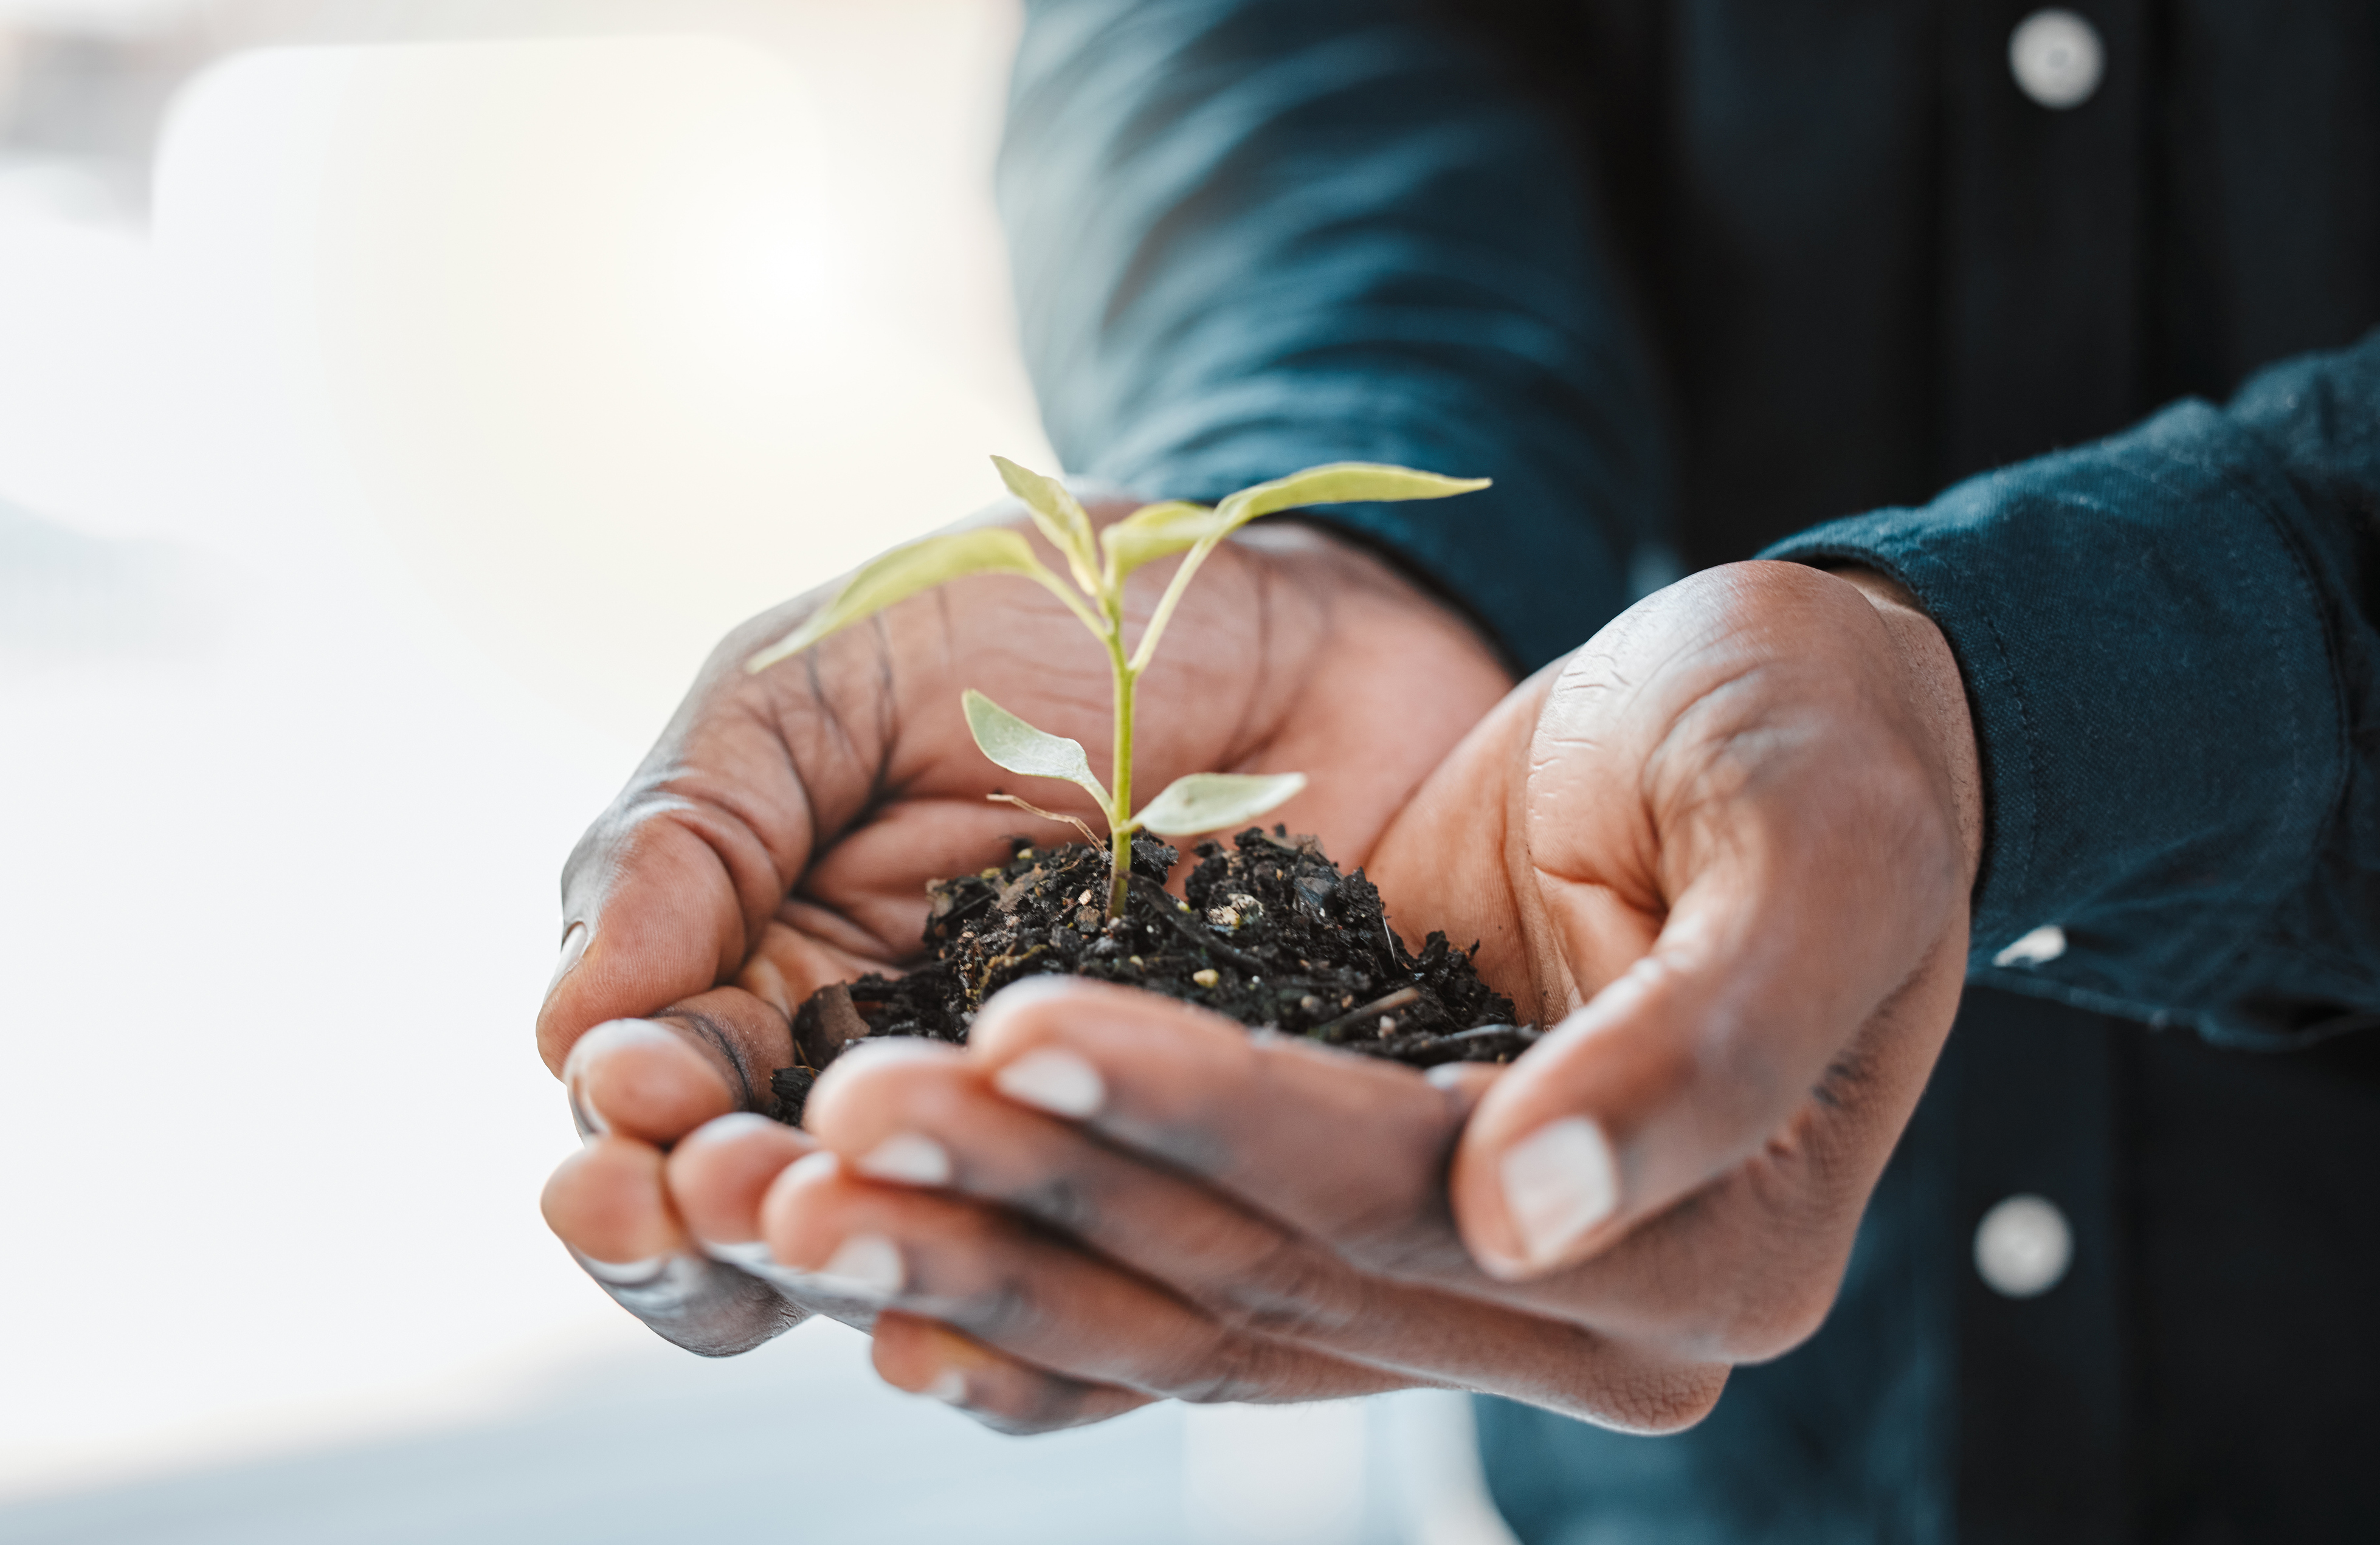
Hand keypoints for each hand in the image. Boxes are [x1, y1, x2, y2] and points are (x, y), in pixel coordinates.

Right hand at [536, 500, 1514, 1352]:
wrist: (1304, 617)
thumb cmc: (1044, 618)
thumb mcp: (833, 680)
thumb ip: (695, 829)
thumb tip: (564, 1027)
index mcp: (773, 977)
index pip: (657, 1113)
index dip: (624, 1133)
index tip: (628, 1104)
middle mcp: (892, 1089)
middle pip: (761, 1230)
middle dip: (707, 1229)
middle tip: (714, 1190)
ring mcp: (1038, 1137)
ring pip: (917, 1269)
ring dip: (856, 1261)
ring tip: (835, 1214)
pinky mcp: (1179, 1163)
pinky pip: (1105, 1259)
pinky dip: (1056, 1288)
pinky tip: (1026, 1248)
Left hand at [660, 559, 1980, 1424]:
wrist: (1800, 731)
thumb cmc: (1824, 753)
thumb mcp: (1814, 851)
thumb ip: (1701, 1041)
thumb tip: (1518, 1205)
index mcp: (1714, 1246)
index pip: (1400, 1194)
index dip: (1200, 1116)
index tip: (1011, 1024)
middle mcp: (1582, 1307)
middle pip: (1265, 1278)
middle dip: (1037, 1195)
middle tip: (830, 1120)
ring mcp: (1469, 1291)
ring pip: (1196, 1310)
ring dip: (992, 1247)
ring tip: (797, 1179)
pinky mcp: (1378, 1230)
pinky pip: (1194, 1298)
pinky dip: (1042, 1288)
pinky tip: (886, 1279)